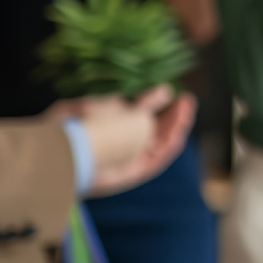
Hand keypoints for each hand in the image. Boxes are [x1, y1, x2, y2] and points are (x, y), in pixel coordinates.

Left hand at [51, 85, 196, 197]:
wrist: (73, 152)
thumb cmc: (89, 124)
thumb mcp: (117, 104)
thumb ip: (144, 102)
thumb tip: (164, 91)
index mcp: (110, 123)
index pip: (136, 112)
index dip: (154, 101)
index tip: (169, 90)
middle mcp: (119, 142)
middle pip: (152, 128)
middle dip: (171, 114)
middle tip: (187, 99)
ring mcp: (128, 158)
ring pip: (159, 141)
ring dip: (176, 124)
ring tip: (188, 107)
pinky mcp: (136, 172)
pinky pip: (159, 157)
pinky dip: (173, 141)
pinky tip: (182, 126)